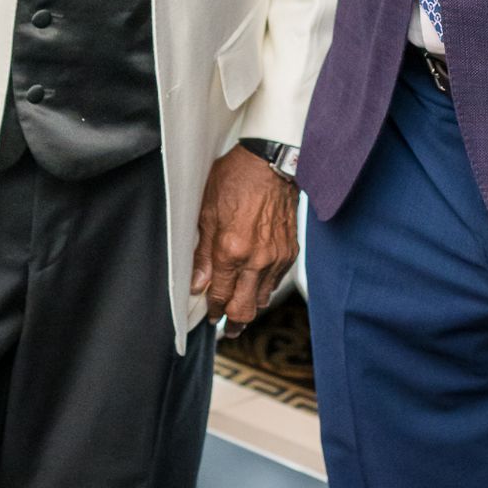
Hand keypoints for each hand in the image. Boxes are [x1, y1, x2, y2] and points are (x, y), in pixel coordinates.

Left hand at [192, 147, 298, 328]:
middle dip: (233, 322)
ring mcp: (276, 257)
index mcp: (231, 250)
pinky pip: (276, 282)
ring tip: (239, 304)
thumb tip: (197, 284)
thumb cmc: (235, 180)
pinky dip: (264, 287)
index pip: (220, 296)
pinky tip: (255, 282)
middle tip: (225, 325)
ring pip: (263, 300)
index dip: (213, 311)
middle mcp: (257, 259)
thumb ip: (202, 253)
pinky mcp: (290, 252)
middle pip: (245, 310)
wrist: (270, 162)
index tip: (209, 315)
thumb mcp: (206, 212)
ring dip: (250, 305)